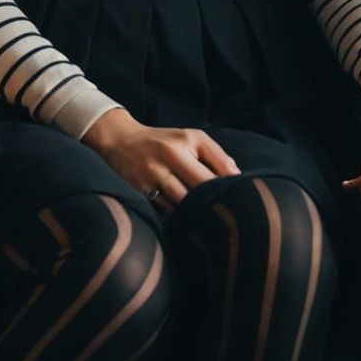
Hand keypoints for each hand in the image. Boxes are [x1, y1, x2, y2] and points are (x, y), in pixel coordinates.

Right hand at [80, 108, 239, 212]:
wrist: (119, 141)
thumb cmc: (163, 141)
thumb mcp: (191, 137)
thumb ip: (216, 155)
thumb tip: (238, 177)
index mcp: (184, 143)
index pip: (215, 170)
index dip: (229, 188)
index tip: (240, 200)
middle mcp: (167, 158)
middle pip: (200, 189)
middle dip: (214, 203)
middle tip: (228, 216)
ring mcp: (151, 176)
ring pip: (182, 204)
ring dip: (196, 214)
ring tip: (210, 222)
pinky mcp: (138, 192)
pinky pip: (164, 211)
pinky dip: (177, 217)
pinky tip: (187, 222)